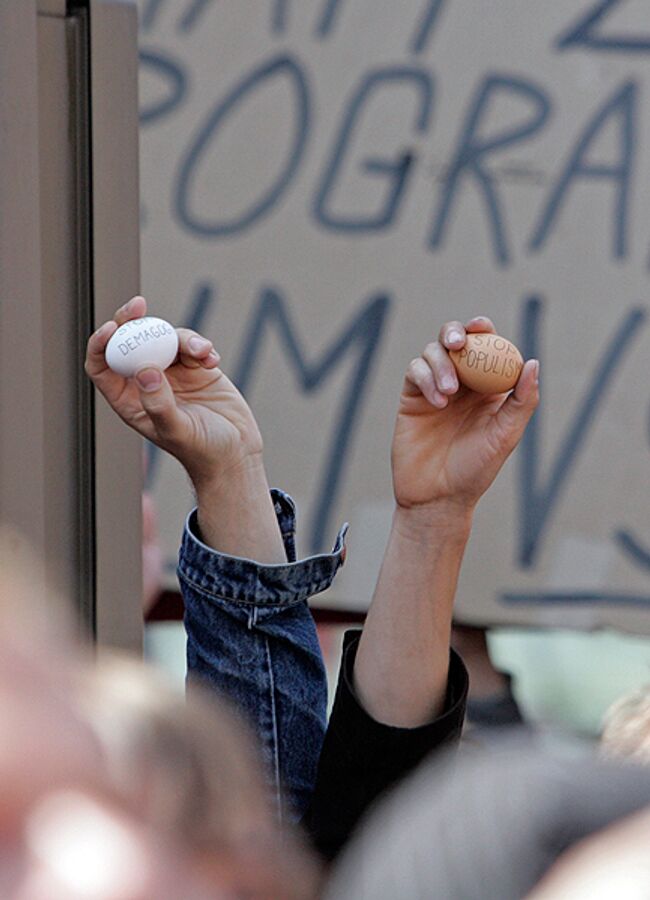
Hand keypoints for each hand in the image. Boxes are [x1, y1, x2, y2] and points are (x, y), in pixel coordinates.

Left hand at [85, 296, 262, 490]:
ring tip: (203, 353)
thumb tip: (144, 370)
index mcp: (130, 401)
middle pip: (130, 342)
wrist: (236, 452)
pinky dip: (202, 346)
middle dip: (132, 320)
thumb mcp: (178, 431)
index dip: (102, 344)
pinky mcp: (196, 368)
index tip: (114, 328)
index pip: (103, 366)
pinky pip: (192, 344)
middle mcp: (147, 383)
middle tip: (139, 304)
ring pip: (165, 339)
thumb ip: (159, 403)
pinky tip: (213, 360)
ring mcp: (172, 373)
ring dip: (183, 338)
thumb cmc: (202, 451)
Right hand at [392, 316, 538, 510]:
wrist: (437, 496)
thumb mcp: (506, 435)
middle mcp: (462, 383)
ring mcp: (435, 388)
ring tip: (449, 392)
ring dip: (441, 364)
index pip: (487, 347)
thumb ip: (522, 400)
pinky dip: (426, 378)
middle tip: (458, 341)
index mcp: (488, 387)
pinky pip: (415, 372)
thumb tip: (533, 362)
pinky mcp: (412, 397)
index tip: (482, 326)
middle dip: (455, 332)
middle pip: (456, 340)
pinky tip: (437, 401)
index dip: (484, 329)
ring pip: (433, 353)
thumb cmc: (476, 470)